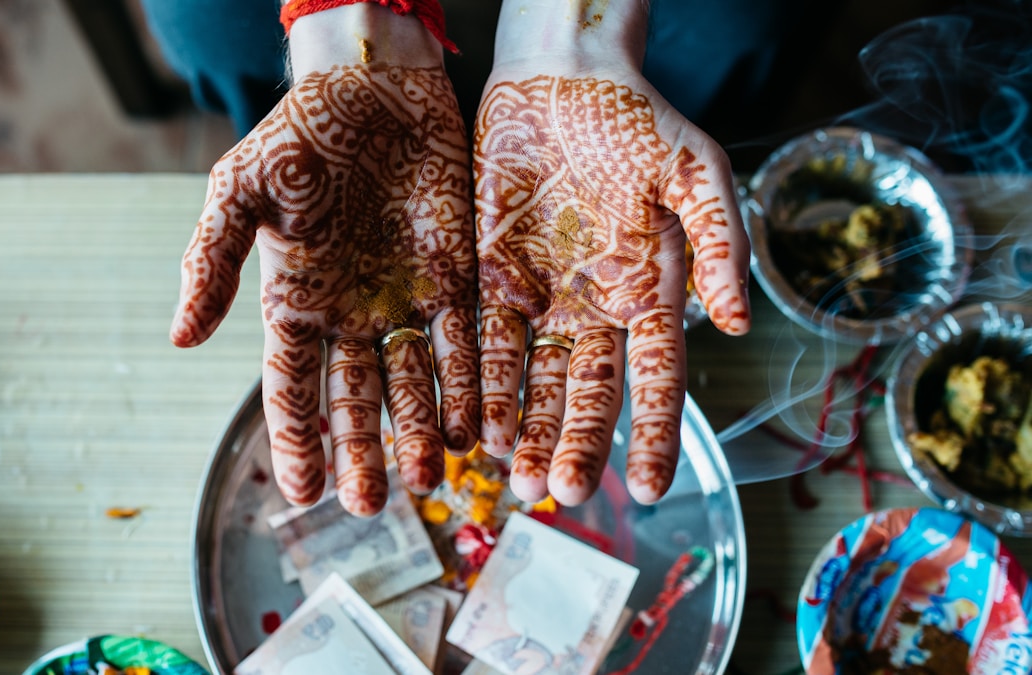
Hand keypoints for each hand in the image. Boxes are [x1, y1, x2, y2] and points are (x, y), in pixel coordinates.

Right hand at [170, 5, 478, 516]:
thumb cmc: (298, 134)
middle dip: (365, 451)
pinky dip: (472, 381)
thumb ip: (210, 260)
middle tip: (372, 503)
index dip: (296, 439)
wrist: (373, 85)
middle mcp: (352, 314)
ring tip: (434, 474)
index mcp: (297, 303)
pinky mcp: (458, 278)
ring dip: (424, 427)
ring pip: (417, 380)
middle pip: (358, 398)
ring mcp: (407, 299)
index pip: (292, 388)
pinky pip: (466, 339)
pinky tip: (478, 422)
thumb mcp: (239, 190)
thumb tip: (180, 338)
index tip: (302, 493)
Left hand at [475, 0, 750, 506]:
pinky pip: (482, 341)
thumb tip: (742, 322)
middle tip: (561, 492)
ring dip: (523, 430)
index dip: (655, 432)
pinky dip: (477, 385)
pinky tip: (471, 427)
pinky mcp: (488, 278)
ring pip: (530, 382)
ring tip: (515, 479)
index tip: (651, 487)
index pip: (657, 378)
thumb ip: (721, 244)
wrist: (561, 74)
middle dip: (574, 445)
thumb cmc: (638, 118)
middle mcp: (592, 309)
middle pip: (584, 394)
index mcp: (648, 292)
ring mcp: (538, 298)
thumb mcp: (697, 173)